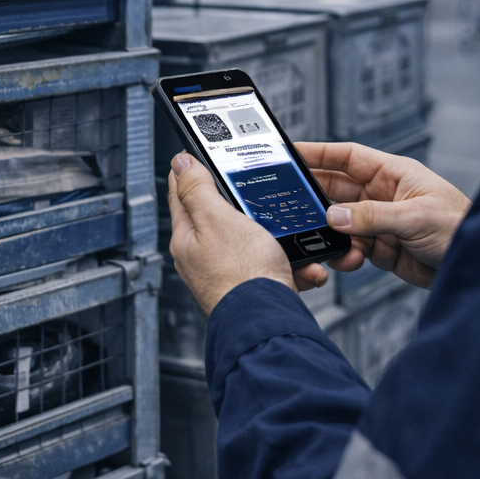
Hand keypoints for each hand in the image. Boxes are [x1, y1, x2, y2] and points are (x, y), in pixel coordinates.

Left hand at [168, 153, 330, 316]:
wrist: (268, 324)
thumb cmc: (243, 276)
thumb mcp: (218, 219)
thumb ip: (198, 189)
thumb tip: (179, 162)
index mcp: (187, 237)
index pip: (182, 192)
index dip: (193, 169)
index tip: (203, 154)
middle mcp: (202, 257)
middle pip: (221, 216)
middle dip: (248, 207)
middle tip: (262, 199)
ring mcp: (227, 274)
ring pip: (255, 242)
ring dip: (276, 238)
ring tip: (290, 241)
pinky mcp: (252, 289)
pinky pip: (273, 267)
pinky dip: (290, 265)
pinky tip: (300, 268)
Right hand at [296, 142, 471, 289]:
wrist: (479, 263)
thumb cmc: (461, 226)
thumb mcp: (414, 217)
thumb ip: (372, 216)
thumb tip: (334, 216)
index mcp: (393, 174)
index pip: (347, 157)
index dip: (318, 153)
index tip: (290, 152)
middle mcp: (383, 195)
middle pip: (337, 191)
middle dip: (316, 199)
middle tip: (292, 205)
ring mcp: (381, 222)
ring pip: (341, 224)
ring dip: (334, 235)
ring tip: (336, 245)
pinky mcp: (383, 248)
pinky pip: (353, 248)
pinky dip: (347, 256)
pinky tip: (352, 260)